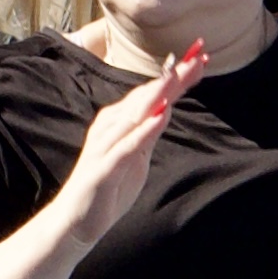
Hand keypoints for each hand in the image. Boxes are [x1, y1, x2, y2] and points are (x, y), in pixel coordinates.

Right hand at [44, 41, 207, 257]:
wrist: (76, 221)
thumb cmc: (108, 187)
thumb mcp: (137, 157)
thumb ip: (150, 133)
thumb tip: (166, 108)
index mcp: (120, 122)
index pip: (153, 94)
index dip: (177, 76)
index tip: (201, 57)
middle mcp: (111, 126)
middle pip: (148, 96)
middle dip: (174, 76)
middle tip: (198, 57)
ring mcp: (106, 145)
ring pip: (136, 113)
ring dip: (160, 94)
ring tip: (181, 77)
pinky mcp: (103, 167)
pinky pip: (126, 145)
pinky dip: (144, 130)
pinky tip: (160, 117)